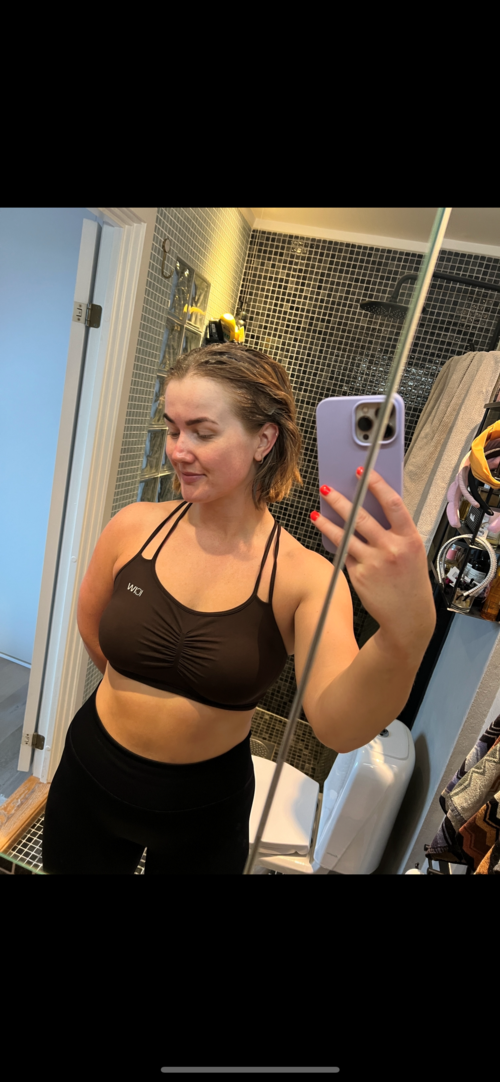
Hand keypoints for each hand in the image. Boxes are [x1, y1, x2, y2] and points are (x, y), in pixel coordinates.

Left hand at [311, 469, 435, 658]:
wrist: (408, 616)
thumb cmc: (410, 581)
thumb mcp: (412, 552)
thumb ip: (396, 532)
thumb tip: (372, 507)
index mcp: (410, 539)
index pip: (393, 504)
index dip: (377, 485)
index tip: (364, 473)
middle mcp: (392, 549)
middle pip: (362, 518)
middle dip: (341, 501)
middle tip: (327, 489)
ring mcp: (373, 563)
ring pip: (345, 536)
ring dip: (327, 523)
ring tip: (315, 513)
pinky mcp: (358, 575)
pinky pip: (343, 554)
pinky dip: (335, 543)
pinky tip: (326, 535)